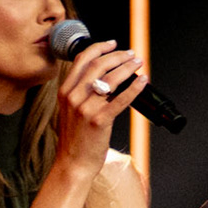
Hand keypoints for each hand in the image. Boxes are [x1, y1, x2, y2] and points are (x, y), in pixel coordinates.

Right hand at [55, 40, 142, 174]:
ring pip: (110, 78)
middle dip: (118, 56)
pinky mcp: (99, 121)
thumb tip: (100, 77)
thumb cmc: (74, 139)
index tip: (112, 44)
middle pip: (98, 65)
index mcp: (65, 92)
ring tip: (138, 63)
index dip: (99, 48)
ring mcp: (85, 109)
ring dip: (127, 67)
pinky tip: (143, 81)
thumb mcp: (69, 111)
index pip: (81, 60)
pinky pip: (120, 99)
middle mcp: (73, 97)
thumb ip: (79, 93)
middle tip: (131, 54)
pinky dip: (134, 87)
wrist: (72, 163)